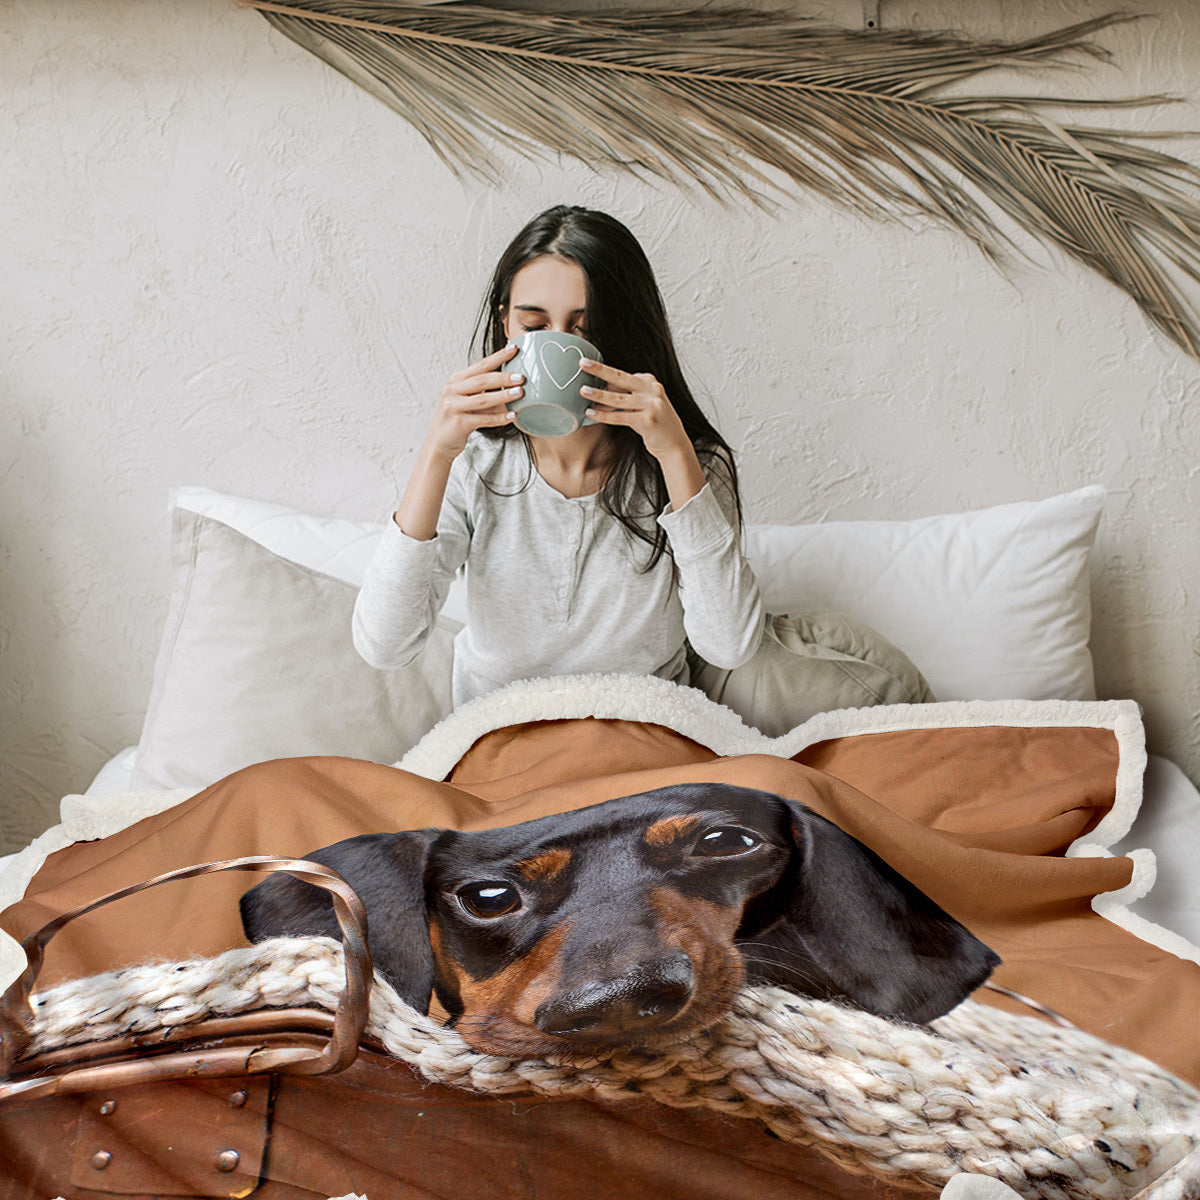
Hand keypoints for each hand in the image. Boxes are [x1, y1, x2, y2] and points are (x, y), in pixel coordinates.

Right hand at [424, 344, 521, 461]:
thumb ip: (487, 393)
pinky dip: (499, 418)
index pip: (481, 365)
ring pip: (483, 399)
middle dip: (503, 377)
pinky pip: (483, 419)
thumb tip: (515, 387)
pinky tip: (512, 416)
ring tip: (519, 393)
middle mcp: (453, 390)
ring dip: (503, 396)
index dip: (498, 357)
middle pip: (482, 380)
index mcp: (457, 380)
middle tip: (521, 377)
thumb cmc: (458, 419)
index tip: (513, 349)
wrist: (439, 442)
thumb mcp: (469, 401)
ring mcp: (454, 406)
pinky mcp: (459, 423)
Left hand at [579, 360, 690, 460]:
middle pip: (621, 378)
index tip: (587, 367)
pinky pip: (620, 417)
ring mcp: (652, 405)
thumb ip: (626, 395)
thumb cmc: (654, 423)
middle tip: (583, 363)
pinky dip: (604, 416)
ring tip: (583, 391)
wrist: (674, 444)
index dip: (603, 375)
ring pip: (618, 399)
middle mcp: (652, 390)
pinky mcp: (648, 420)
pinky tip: (591, 413)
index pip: (623, 376)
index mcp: (650, 382)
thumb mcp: (643, 403)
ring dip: (599, 395)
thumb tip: (597, 392)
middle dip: (600, 370)